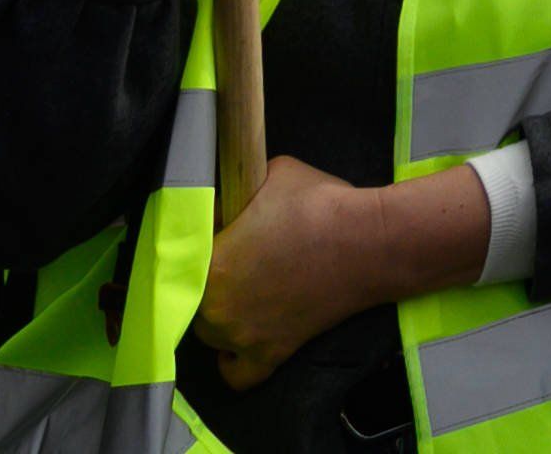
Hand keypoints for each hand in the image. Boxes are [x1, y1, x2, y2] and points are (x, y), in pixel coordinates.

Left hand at [196, 154, 480, 386]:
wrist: (368, 242)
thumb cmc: (319, 204)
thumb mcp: (269, 175)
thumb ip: (236, 192)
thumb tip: (228, 196)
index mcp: (210, 266)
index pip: (182, 259)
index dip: (200, 244)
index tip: (218, 234)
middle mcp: (217, 311)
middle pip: (191, 299)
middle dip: (209, 279)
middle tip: (235, 259)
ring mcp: (243, 338)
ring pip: (208, 334)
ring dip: (220, 315)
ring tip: (244, 292)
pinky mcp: (272, 355)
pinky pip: (236, 375)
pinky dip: (233, 362)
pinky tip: (239, 343)